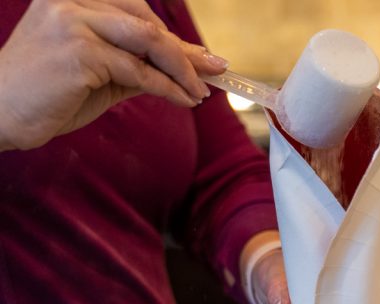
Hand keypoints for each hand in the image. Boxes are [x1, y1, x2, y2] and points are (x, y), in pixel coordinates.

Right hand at [0, 0, 227, 150]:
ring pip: (147, 42)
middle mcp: (70, 3)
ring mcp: (72, 23)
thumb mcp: (98, 75)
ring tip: (200, 90)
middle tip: (216, 69)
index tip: (205, 56)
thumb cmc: (46, 96)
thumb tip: (183, 69)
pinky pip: (138, 71)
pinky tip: (183, 100)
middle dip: (185, 49)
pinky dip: (167, 87)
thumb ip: (133, 65)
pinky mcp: (78, 53)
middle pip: (146, 22)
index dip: (173, 36)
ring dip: (182, 68)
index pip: (136, 12)